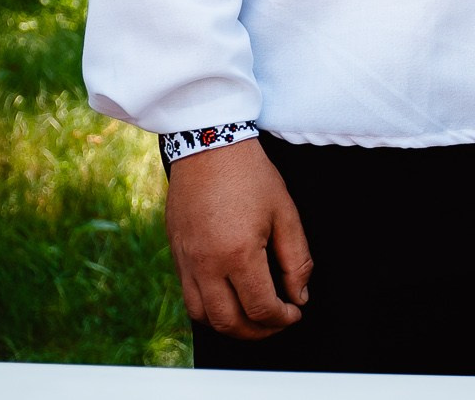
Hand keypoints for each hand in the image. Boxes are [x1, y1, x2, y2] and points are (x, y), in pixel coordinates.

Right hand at [165, 140, 314, 339]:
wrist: (208, 144)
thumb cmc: (250, 175)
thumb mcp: (285, 212)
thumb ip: (296, 259)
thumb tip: (299, 295)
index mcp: (239, 254)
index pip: (261, 308)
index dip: (283, 318)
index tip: (295, 312)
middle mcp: (207, 264)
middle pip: (229, 322)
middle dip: (258, 332)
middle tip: (276, 322)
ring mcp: (186, 261)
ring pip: (203, 316)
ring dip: (230, 326)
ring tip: (252, 317)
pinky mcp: (175, 253)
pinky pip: (188, 296)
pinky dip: (209, 308)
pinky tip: (228, 298)